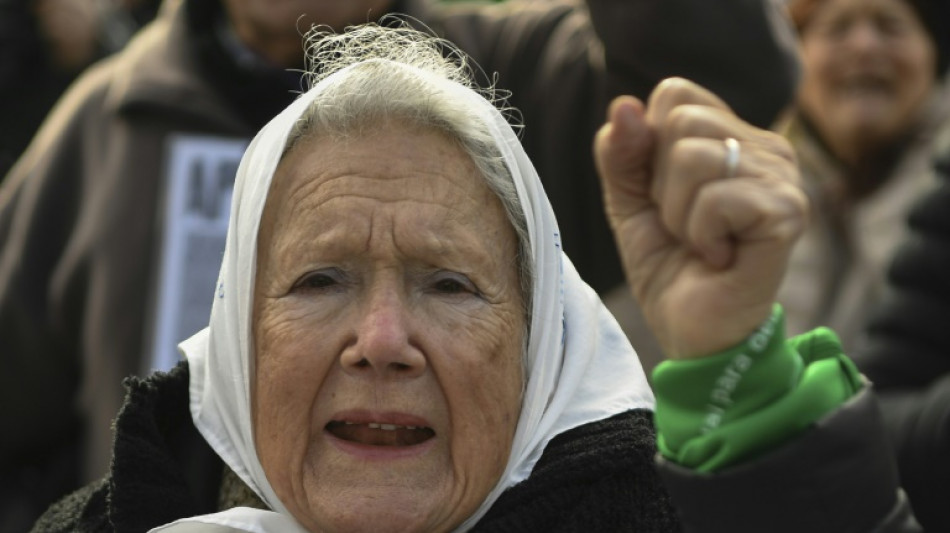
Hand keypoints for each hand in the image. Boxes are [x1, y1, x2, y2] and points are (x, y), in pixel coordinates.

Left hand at [594, 78, 805, 358]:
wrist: (694, 333)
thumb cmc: (669, 267)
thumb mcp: (628, 202)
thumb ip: (621, 153)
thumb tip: (622, 105)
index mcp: (732, 136)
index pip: (674, 93)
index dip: (648, 146)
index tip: (661, 195)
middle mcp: (767, 147)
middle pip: (681, 120)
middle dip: (661, 183)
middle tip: (683, 225)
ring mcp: (783, 177)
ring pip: (693, 156)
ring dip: (678, 213)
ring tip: (701, 242)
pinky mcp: (787, 211)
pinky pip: (715, 198)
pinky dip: (699, 234)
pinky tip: (720, 257)